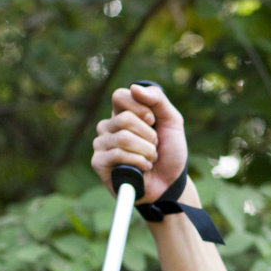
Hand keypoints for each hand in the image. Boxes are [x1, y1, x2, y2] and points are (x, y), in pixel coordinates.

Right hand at [92, 83, 187, 204]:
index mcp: (122, 113)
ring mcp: (101, 144)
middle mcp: (108, 127)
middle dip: (149, 135)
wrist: (171, 182)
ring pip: (123, 138)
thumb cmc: (170, 151)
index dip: (140, 107)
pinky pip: (118, 155)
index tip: (153, 121)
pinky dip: (139, 162)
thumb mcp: (172, 121)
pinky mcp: (98, 162)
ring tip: (150, 158)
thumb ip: (158, 100)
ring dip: (147, 150)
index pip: (119, 96)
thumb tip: (134, 87)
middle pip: (125, 119)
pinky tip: (144, 168)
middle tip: (154, 146)